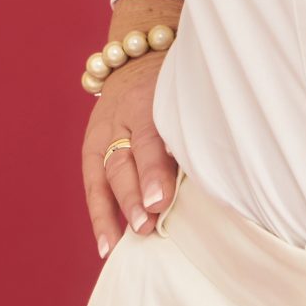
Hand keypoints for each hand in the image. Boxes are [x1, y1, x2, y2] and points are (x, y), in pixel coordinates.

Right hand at [83, 54, 179, 256]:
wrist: (136, 60)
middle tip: (145, 225)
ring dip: (115, 211)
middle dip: (133, 196)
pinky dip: (100, 215)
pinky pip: (93, 185)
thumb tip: (213, 175)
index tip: (160, 201)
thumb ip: (192, 131)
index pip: (149, 138)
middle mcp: (121, 117)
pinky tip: (107, 245)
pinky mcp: (92, 149)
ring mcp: (103, 133)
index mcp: (150, 99)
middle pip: (123, 160)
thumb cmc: (176, 89)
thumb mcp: (187, 98)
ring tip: (121, 244)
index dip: (154, 171)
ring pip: (105, 175)